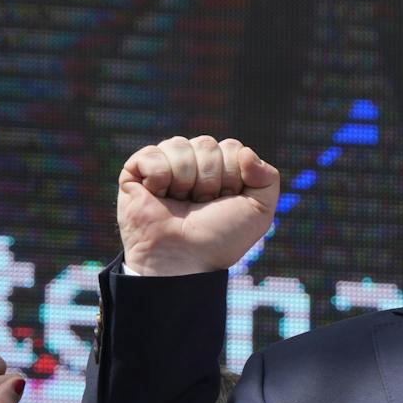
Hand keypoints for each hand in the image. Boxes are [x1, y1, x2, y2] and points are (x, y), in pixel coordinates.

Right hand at [117, 136, 279, 275]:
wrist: (184, 258)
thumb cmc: (220, 237)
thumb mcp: (259, 211)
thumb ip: (268, 178)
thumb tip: (245, 152)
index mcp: (221, 168)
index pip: (232, 148)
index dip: (233, 176)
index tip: (225, 201)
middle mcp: (193, 163)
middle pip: (207, 144)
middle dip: (210, 179)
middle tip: (201, 205)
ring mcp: (164, 165)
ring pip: (179, 145)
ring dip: (185, 180)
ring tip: (180, 202)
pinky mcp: (135, 171)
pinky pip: (151, 154)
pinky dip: (159, 177)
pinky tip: (158, 195)